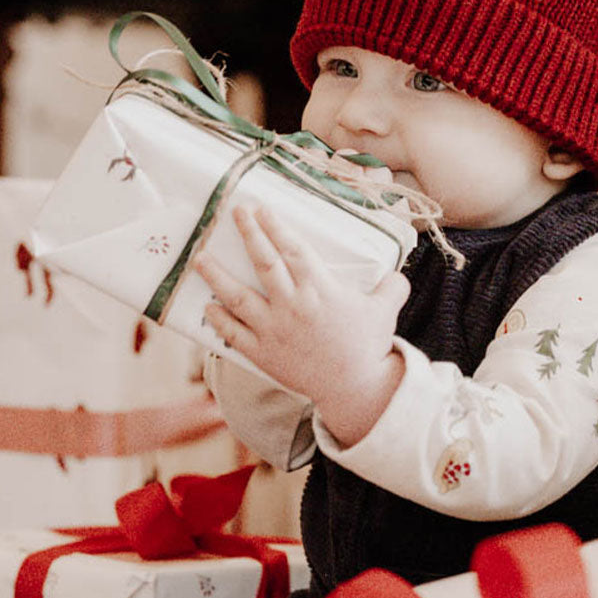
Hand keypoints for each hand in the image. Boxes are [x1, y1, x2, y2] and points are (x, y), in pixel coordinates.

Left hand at [192, 203, 409, 446]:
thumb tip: (398, 274)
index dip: (275, 227)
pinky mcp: (263, 354)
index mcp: (319, 288)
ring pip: (238, 296)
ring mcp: (274, 330)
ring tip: (200, 258)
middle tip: (235, 211)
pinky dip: (219, 319)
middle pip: (264, 262)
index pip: (292, 249)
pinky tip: (208, 305)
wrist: (354, 389)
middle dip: (248, 234)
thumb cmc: (368, 346)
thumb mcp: (385, 310)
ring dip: (217, 275)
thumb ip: (391, 286)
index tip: (261, 208)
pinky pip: (234, 333)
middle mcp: (292, 304)